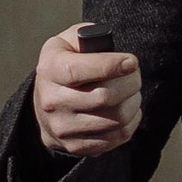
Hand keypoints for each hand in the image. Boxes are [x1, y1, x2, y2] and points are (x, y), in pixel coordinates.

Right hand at [31, 23, 141, 156]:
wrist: (46, 104)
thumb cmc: (66, 65)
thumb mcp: (68, 42)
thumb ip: (88, 36)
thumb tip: (110, 48)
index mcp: (50, 69)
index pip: (79, 70)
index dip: (110, 66)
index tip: (131, 62)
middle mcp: (52, 101)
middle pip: (104, 97)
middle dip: (131, 83)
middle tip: (135, 75)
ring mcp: (62, 127)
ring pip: (115, 119)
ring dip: (133, 103)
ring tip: (132, 93)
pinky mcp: (76, 145)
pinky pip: (117, 137)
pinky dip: (131, 122)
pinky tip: (127, 110)